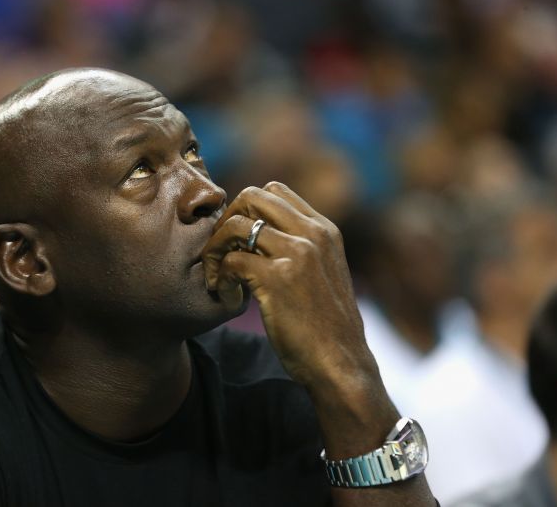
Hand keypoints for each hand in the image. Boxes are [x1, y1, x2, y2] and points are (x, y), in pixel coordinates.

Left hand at [201, 181, 374, 387]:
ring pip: (236, 224)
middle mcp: (313, 234)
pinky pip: (231, 260)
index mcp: (325, 230)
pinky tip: (226, 297)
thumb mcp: (323, 274)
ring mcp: (297, 253)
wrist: (341, 365)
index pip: (275, 191)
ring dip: (215, 248)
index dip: (246, 210)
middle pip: (252, 195)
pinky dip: (219, 278)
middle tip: (220, 252)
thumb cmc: (326, 328)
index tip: (237, 240)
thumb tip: (259, 235)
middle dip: (226, 220)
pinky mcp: (278, 279)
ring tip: (217, 275)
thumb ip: (301, 249)